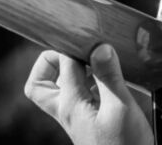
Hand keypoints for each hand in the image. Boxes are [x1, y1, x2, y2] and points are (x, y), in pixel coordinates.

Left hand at [24, 44, 153, 144]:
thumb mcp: (121, 108)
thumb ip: (109, 76)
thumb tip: (99, 47)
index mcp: (70, 104)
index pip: (62, 63)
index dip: (76, 46)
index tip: (95, 40)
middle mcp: (67, 110)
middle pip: (40, 81)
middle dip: (54, 61)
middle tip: (79, 54)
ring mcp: (76, 118)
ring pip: (57, 89)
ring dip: (71, 71)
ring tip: (97, 63)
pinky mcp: (88, 122)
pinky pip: (77, 96)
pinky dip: (86, 83)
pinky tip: (109, 80)